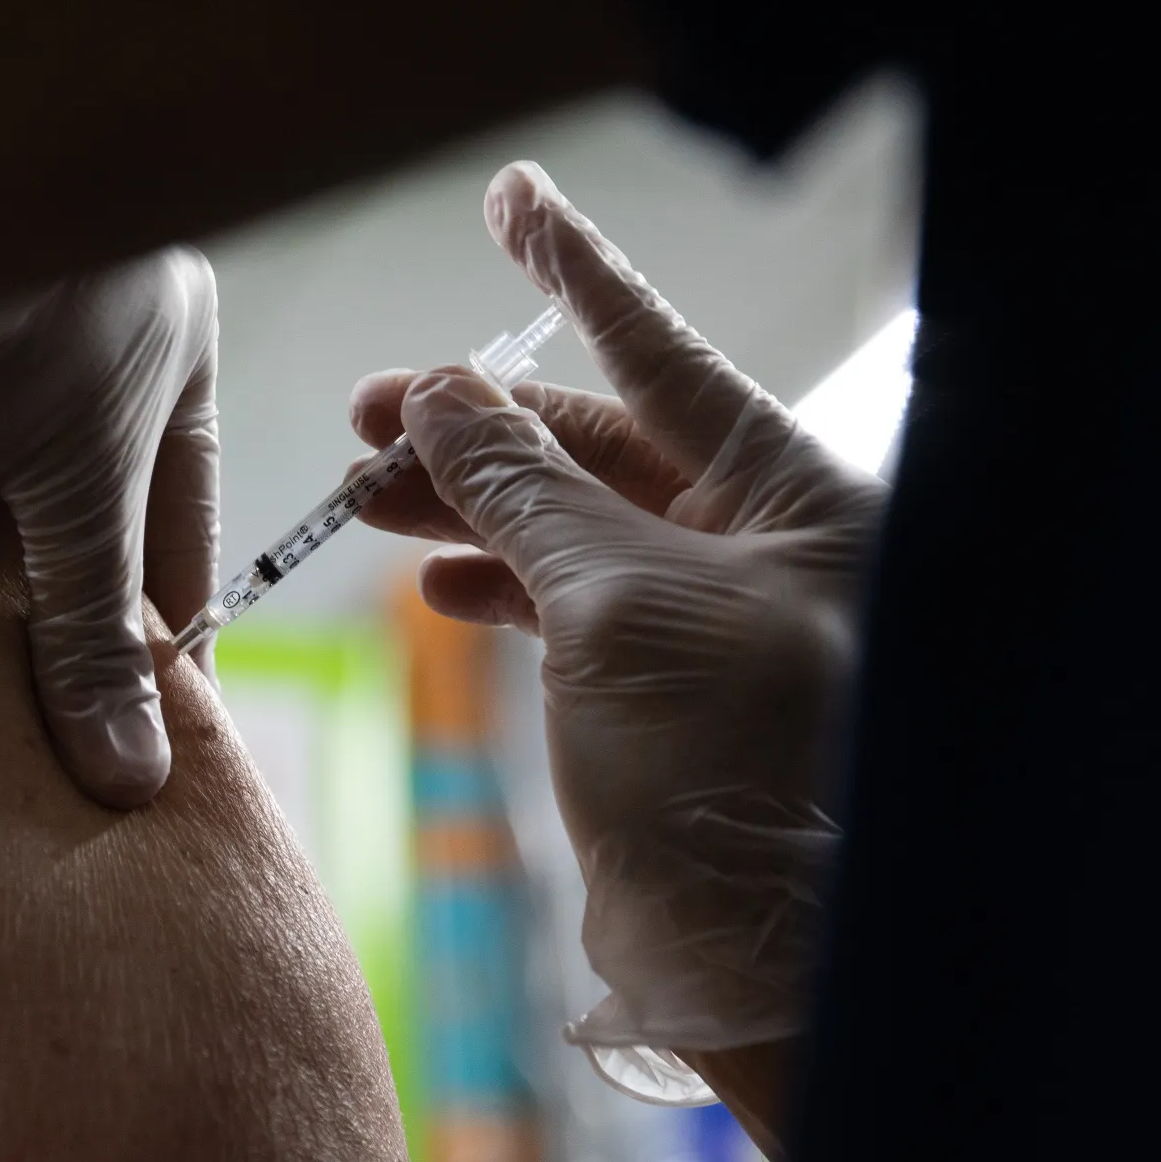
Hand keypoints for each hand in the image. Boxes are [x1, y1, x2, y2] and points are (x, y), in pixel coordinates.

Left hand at [0, 248, 218, 807]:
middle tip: (48, 734)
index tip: (154, 734)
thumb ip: (95, 626)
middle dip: (62, 612)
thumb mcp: (79, 487)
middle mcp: (87, 342)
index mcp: (174, 358)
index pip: (184, 527)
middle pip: (83, 509)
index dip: (170, 634)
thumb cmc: (30, 312)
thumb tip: (132, 779)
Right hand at [350, 164, 885, 1093]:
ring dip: (469, 507)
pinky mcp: (671, 685)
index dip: (575, 274)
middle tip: (369, 414)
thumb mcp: (619, 607)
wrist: (771, 961)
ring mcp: (716, 614)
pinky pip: (576, 604)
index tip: (513, 200)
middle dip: (480, 425)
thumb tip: (443, 399)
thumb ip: (528, 493)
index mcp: (793, 493)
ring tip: (367, 496)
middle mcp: (765, 541)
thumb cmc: (736, 768)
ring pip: (574, 526)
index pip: (664, 351)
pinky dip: (502, 586)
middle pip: (602, 444)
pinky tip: (436, 580)